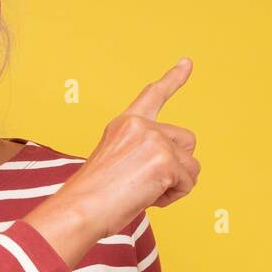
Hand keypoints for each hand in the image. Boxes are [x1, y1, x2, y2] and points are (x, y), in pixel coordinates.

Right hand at [60, 57, 201, 235]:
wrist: (80, 208)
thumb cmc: (91, 196)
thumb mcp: (115, 163)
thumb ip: (142, 153)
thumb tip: (173, 168)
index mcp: (125, 124)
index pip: (153, 96)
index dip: (173, 79)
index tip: (187, 62)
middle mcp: (141, 126)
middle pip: (186, 141)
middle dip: (178, 165)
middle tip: (147, 183)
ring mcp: (154, 141)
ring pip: (191, 165)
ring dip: (176, 184)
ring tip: (144, 193)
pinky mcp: (165, 161)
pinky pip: (189, 182)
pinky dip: (174, 196)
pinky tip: (149, 198)